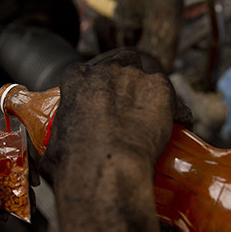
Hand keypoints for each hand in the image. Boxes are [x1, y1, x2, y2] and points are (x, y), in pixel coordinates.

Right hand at [41, 50, 189, 180]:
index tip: (98, 103)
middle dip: (126, 80)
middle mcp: (106, 71)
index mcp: (75, 79)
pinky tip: (178, 128)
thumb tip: (53, 161)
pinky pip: (174, 100)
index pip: (85, 72)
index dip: (94, 87)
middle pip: (121, 63)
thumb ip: (55, 146)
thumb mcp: (52, 150)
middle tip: (129, 107)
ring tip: (155, 119)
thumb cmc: (74, 164)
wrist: (106, 168)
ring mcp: (136, 78)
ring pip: (150, 77)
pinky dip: (177, 112)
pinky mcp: (162, 90)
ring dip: (152, 94)